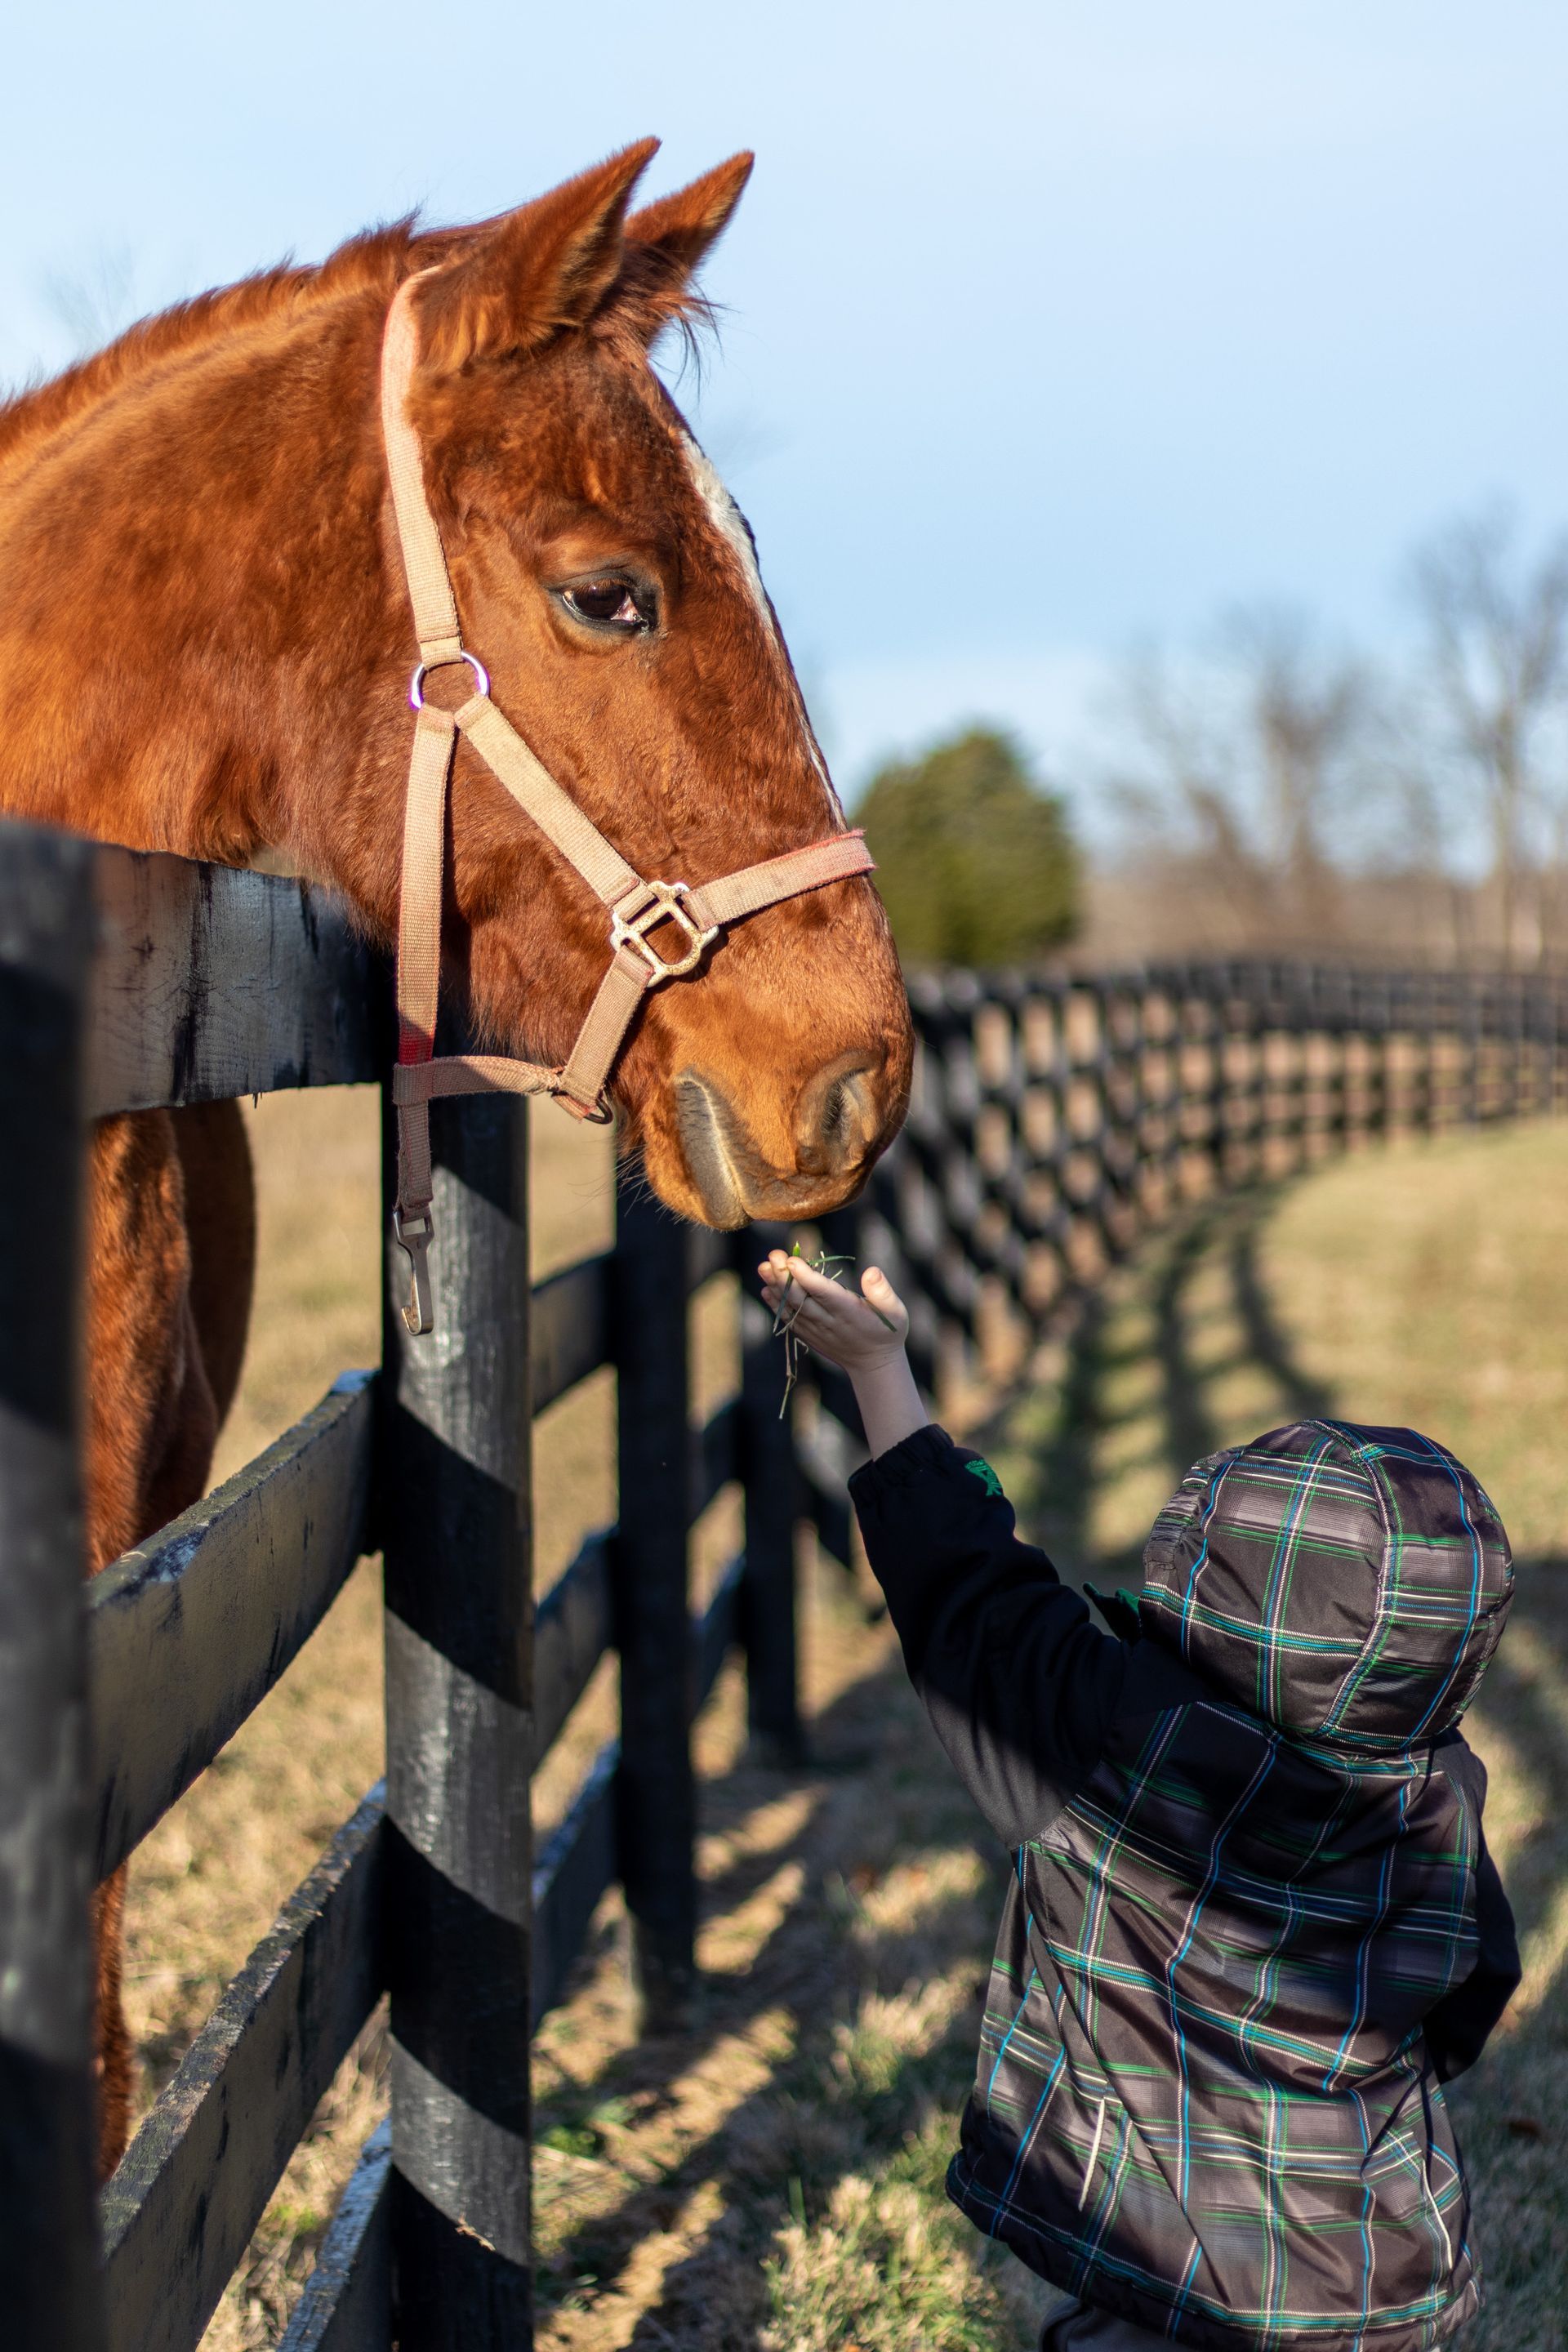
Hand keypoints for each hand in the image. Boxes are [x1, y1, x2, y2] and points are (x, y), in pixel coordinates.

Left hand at [757, 1249, 908, 1373]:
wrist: (873, 1363)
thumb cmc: (887, 1330)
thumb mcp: (895, 1311)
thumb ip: (882, 1291)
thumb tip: (871, 1271)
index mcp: (849, 1312)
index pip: (824, 1293)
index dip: (807, 1277)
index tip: (792, 1260)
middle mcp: (829, 1322)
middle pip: (801, 1299)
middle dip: (785, 1276)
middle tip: (773, 1255)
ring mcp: (816, 1330)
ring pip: (791, 1308)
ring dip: (776, 1288)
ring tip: (763, 1267)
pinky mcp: (809, 1335)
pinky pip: (788, 1319)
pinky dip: (776, 1305)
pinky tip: (766, 1289)